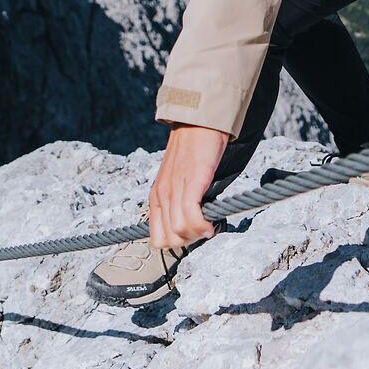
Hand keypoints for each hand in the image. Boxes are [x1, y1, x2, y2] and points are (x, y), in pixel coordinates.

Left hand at [148, 123, 229, 249]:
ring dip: (197, 234)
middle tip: (202, 230)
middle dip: (188, 241)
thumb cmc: (192, 151)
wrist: (199, 125)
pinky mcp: (191, 183)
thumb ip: (178, 201)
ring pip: (179, 232)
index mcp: (156, 197)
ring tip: (209, 225)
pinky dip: (204, 226)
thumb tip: (189, 224)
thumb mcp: (177, 180)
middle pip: (169, 239)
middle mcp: (161, 195)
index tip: (192, 234)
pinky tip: (212, 222)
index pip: (157, 238)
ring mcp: (174, 190)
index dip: (177, 243)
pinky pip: (192, 217)